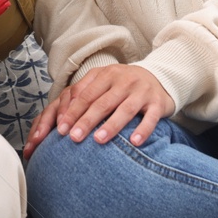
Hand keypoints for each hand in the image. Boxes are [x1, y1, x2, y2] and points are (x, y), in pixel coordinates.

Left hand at [21, 65, 173, 158]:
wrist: (159, 78)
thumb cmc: (122, 85)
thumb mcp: (102, 82)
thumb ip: (82, 94)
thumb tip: (58, 118)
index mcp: (104, 75)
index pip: (84, 93)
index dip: (71, 111)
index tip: (60, 129)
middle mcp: (122, 81)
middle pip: (101, 102)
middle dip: (86, 120)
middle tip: (73, 138)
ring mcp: (140, 91)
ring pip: (124, 109)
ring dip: (111, 125)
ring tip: (98, 140)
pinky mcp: (157, 103)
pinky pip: (150, 117)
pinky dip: (142, 129)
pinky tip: (134, 142)